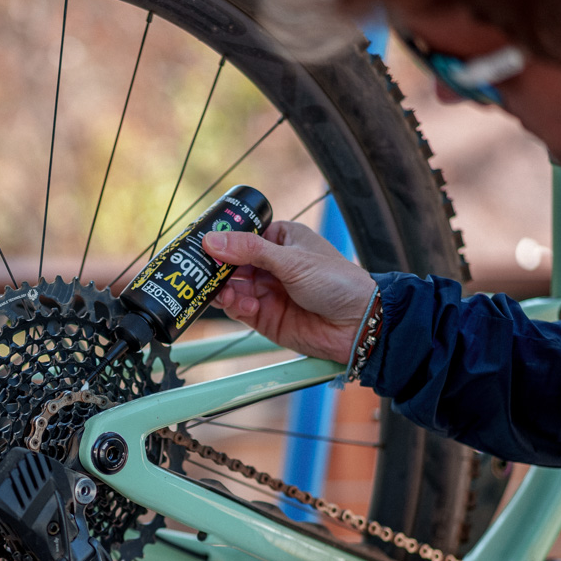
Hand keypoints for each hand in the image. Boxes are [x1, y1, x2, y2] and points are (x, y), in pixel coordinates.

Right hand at [204, 221, 376, 362]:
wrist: (358, 324)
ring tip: (224, 292)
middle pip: (230, 263)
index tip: (202, 243)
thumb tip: (212, 240)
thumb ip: (249, 250)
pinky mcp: (264, 317)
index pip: (241, 236)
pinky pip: (239, 309)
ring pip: (230, 288)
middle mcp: (270, 265)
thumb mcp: (292, 260)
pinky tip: (245, 305)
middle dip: (216, 268)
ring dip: (223, 289)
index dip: (221, 240)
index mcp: (280, 241)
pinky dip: (235, 306)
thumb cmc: (337, 282)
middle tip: (202, 270)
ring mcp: (266, 291)